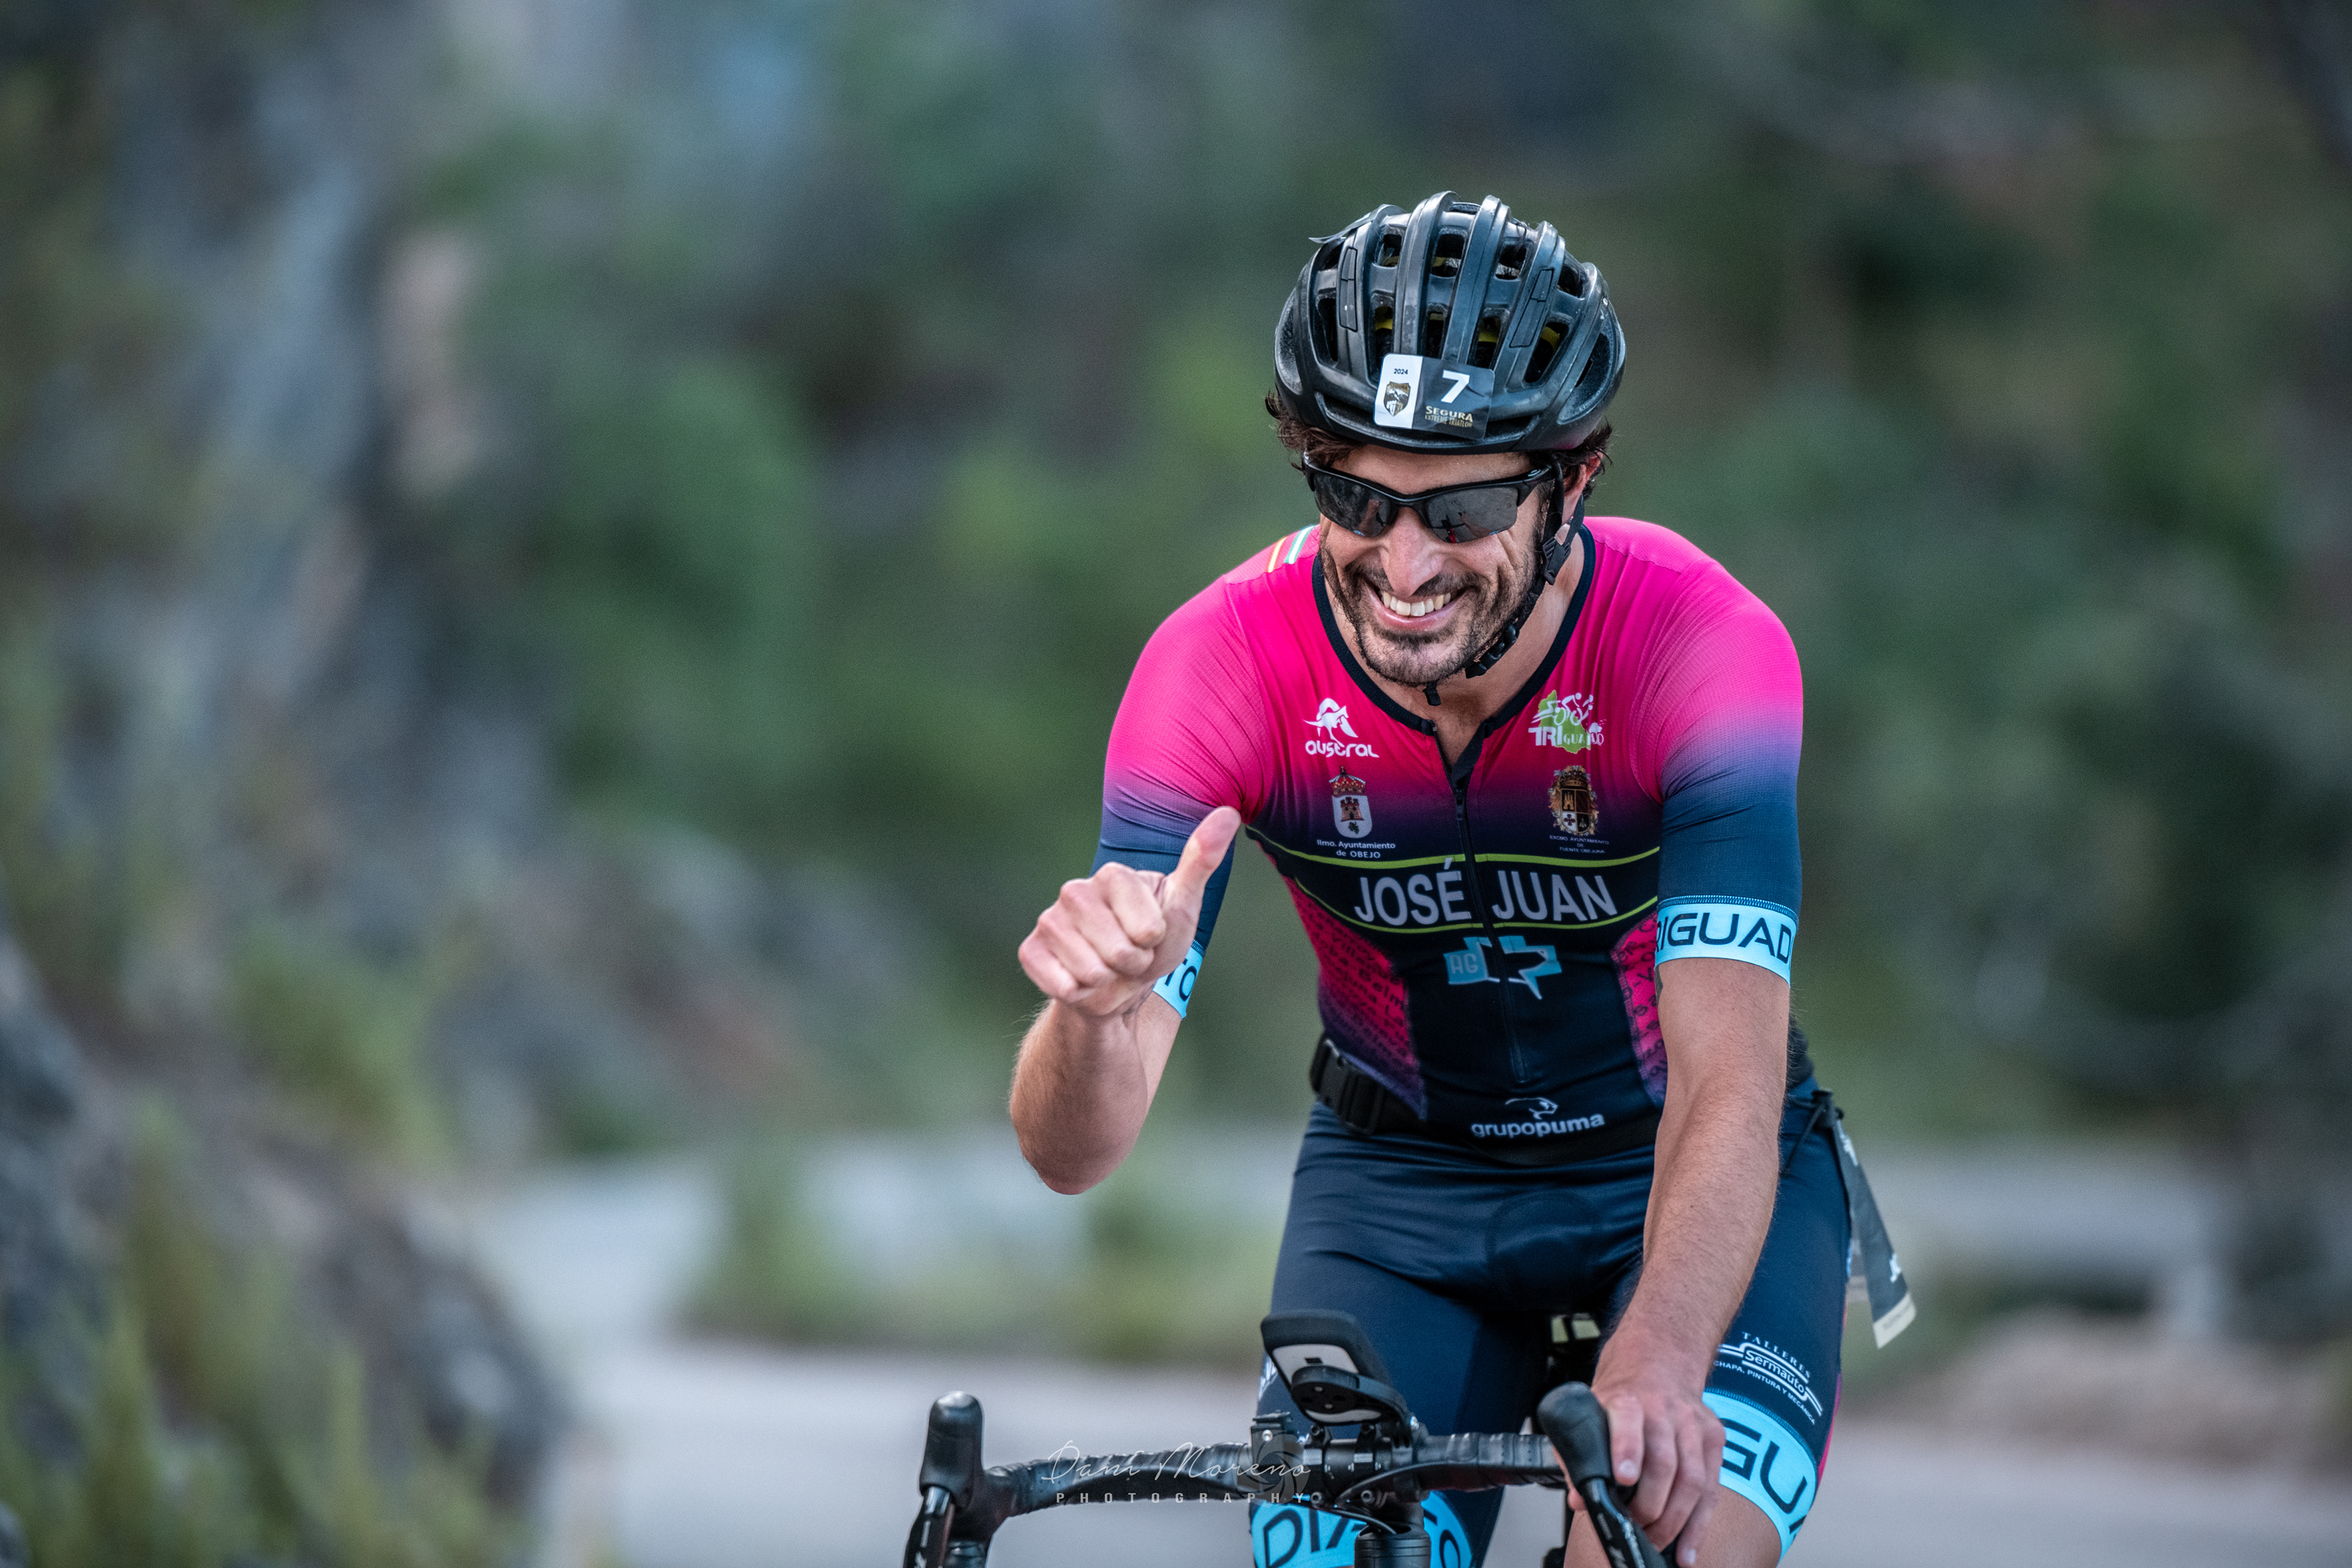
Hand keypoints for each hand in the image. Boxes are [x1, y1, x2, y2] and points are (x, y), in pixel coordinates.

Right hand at [1018, 808, 1240, 1018]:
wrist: (1116, 981)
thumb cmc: (1154, 940)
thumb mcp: (1183, 904)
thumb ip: (1202, 860)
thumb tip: (1228, 813)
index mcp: (1113, 875)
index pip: (1148, 929)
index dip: (1154, 943)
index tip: (1149, 937)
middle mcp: (1074, 890)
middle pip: (1119, 952)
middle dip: (1131, 964)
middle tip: (1128, 956)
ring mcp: (1049, 920)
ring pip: (1091, 971)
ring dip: (1106, 981)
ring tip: (1107, 966)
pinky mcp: (1030, 950)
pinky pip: (1062, 984)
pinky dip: (1078, 993)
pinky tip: (1080, 979)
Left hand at [1565, 1343, 1723, 1566]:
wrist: (1659, 1363)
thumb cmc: (1621, 1397)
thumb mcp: (1592, 1412)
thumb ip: (1581, 1454)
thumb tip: (1581, 1498)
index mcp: (1628, 1399)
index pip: (1629, 1421)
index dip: (1626, 1449)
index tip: (1622, 1477)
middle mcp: (1664, 1409)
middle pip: (1665, 1463)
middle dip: (1650, 1506)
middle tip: (1635, 1528)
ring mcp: (1693, 1424)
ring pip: (1693, 1480)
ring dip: (1675, 1521)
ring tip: (1656, 1543)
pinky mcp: (1714, 1439)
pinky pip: (1712, 1489)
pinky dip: (1699, 1524)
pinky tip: (1687, 1548)